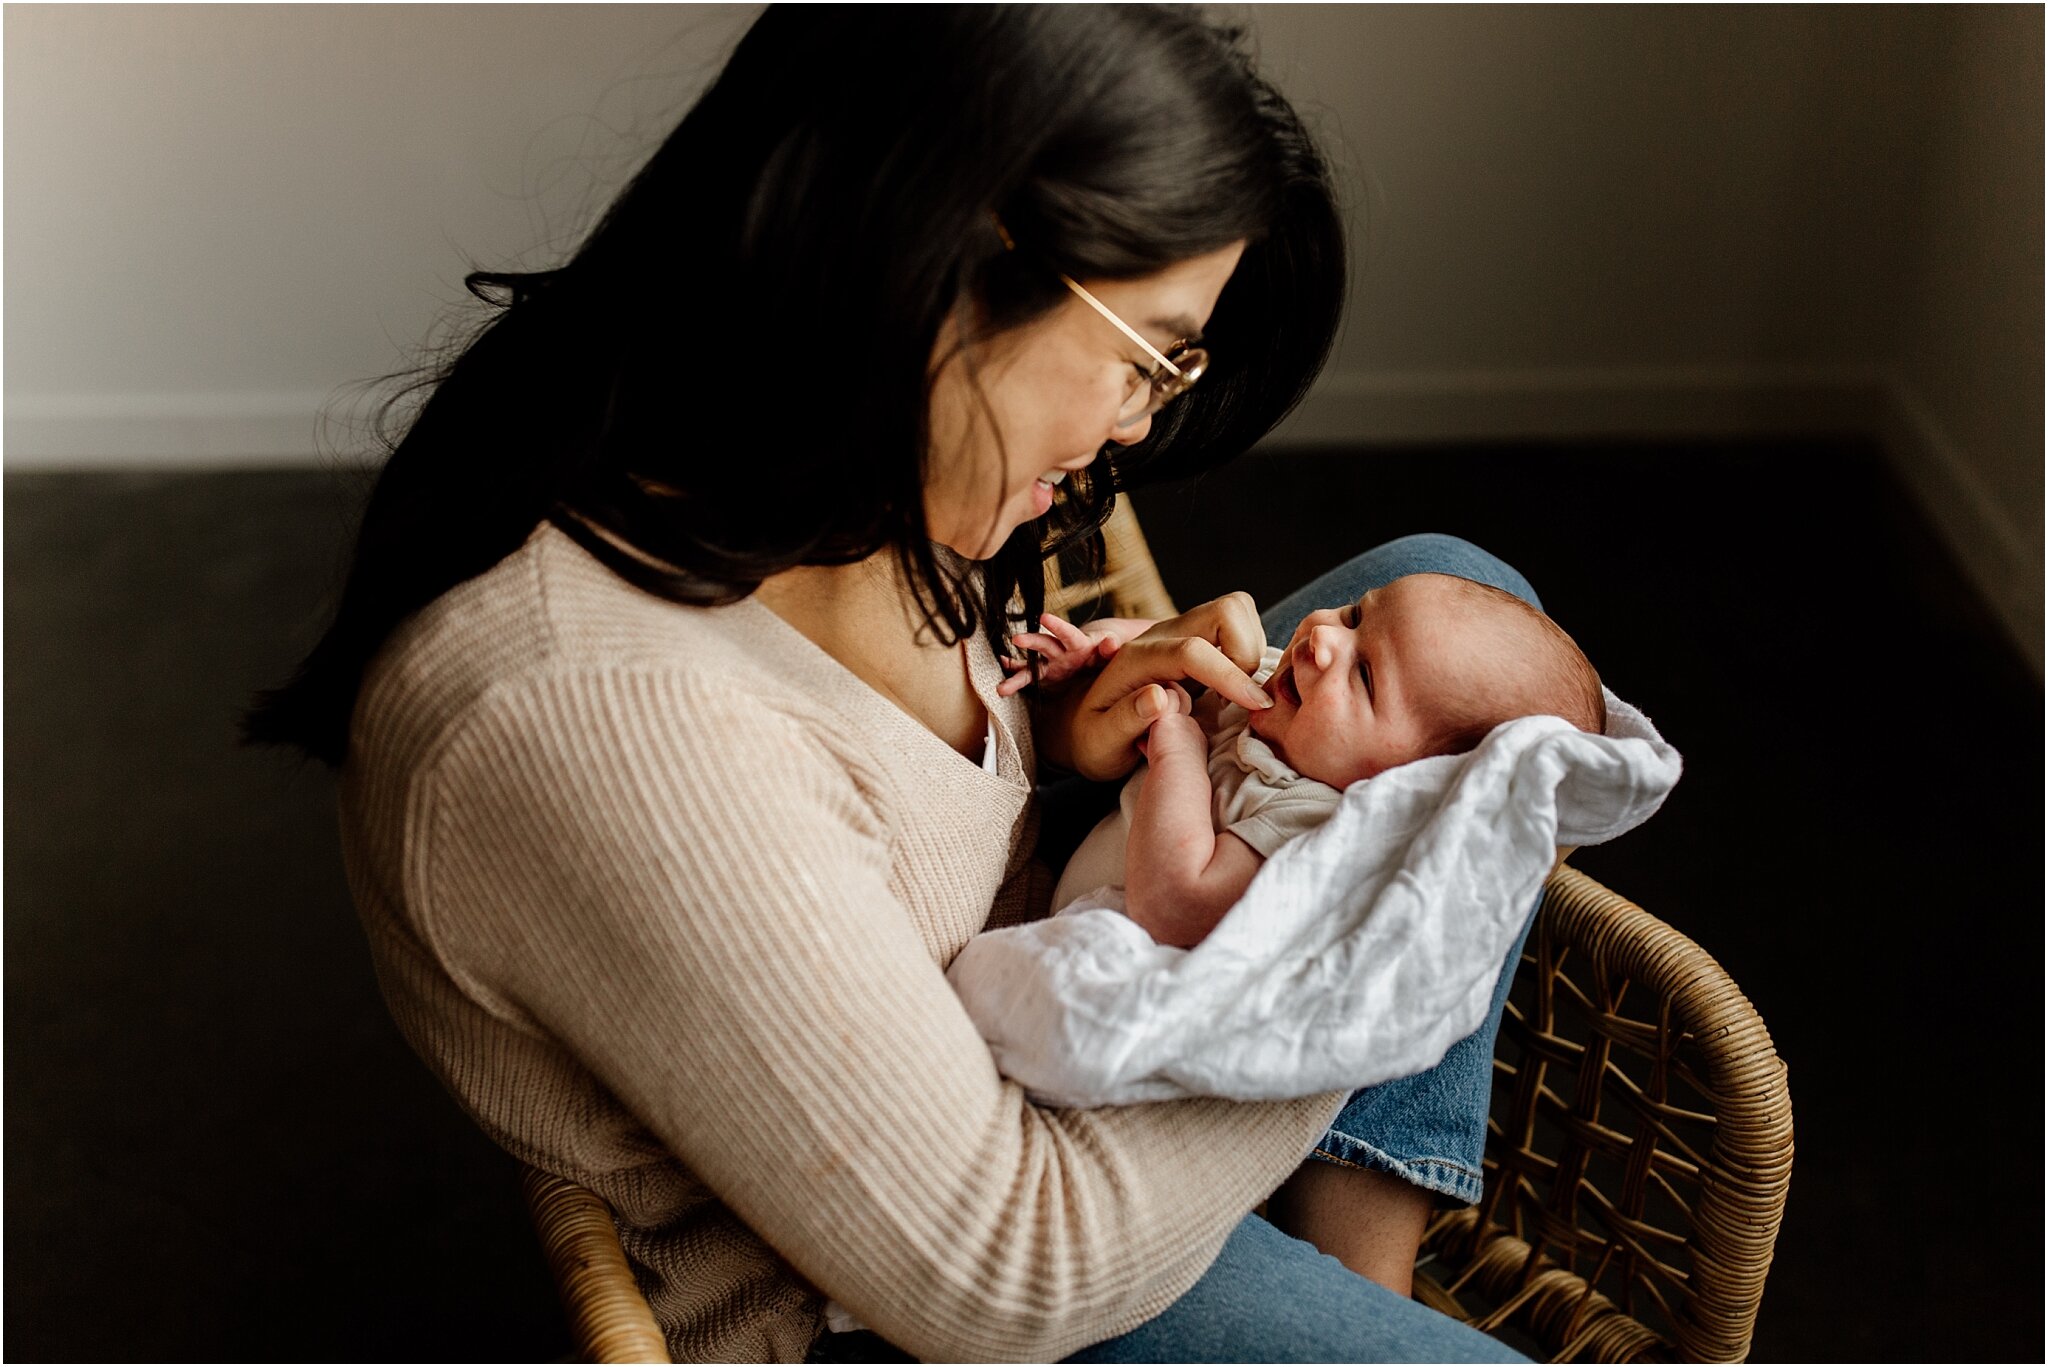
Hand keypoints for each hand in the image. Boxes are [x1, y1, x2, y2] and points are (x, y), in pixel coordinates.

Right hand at [997, 613, 1136, 696]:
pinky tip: (1002, 684)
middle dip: (1032, 642)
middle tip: (1017, 639)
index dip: (1058, 626)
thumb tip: (1109, 642)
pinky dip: (1016, 677)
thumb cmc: (1113, 647)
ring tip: (1001, 687)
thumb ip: (1112, 647)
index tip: (1044, 617)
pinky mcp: (1049, 673)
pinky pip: (1031, 676)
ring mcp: (1054, 661)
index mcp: (1081, 642)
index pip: (1069, 633)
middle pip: (1046, 644)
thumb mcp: (1118, 647)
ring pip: (1033, 664)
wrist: (1105, 651)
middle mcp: (1063, 649)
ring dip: (1017, 671)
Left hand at [1040, 591, 1272, 780]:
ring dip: (1251, 652)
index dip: (1229, 675)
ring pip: (1238, 614)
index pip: (1192, 651)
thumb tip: (1161, 696)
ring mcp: (1180, 636)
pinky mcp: (1194, 644)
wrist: (1083, 726)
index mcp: (1137, 659)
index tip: (1254, 705)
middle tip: (1242, 696)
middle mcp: (1162, 637)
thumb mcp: (1099, 740)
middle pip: (1226, 610)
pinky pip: (1238, 630)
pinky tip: (1236, 689)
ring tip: (1237, 694)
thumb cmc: (1091, 739)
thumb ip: (1126, 719)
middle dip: (1248, 651)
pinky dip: (1249, 655)